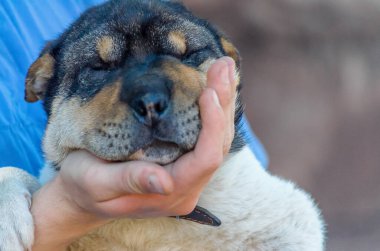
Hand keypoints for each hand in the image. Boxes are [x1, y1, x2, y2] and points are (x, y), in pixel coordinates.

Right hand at [31, 57, 236, 249]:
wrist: (81, 192)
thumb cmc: (82, 185)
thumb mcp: (95, 182)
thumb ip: (129, 181)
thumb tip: (165, 182)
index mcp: (170, 194)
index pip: (206, 159)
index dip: (213, 125)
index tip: (209, 91)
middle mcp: (187, 187)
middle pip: (219, 145)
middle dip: (223, 104)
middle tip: (224, 65)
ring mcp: (188, 176)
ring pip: (217, 139)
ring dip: (222, 102)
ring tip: (224, 68)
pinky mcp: (183, 163)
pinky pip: (206, 136)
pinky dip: (212, 110)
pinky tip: (214, 86)